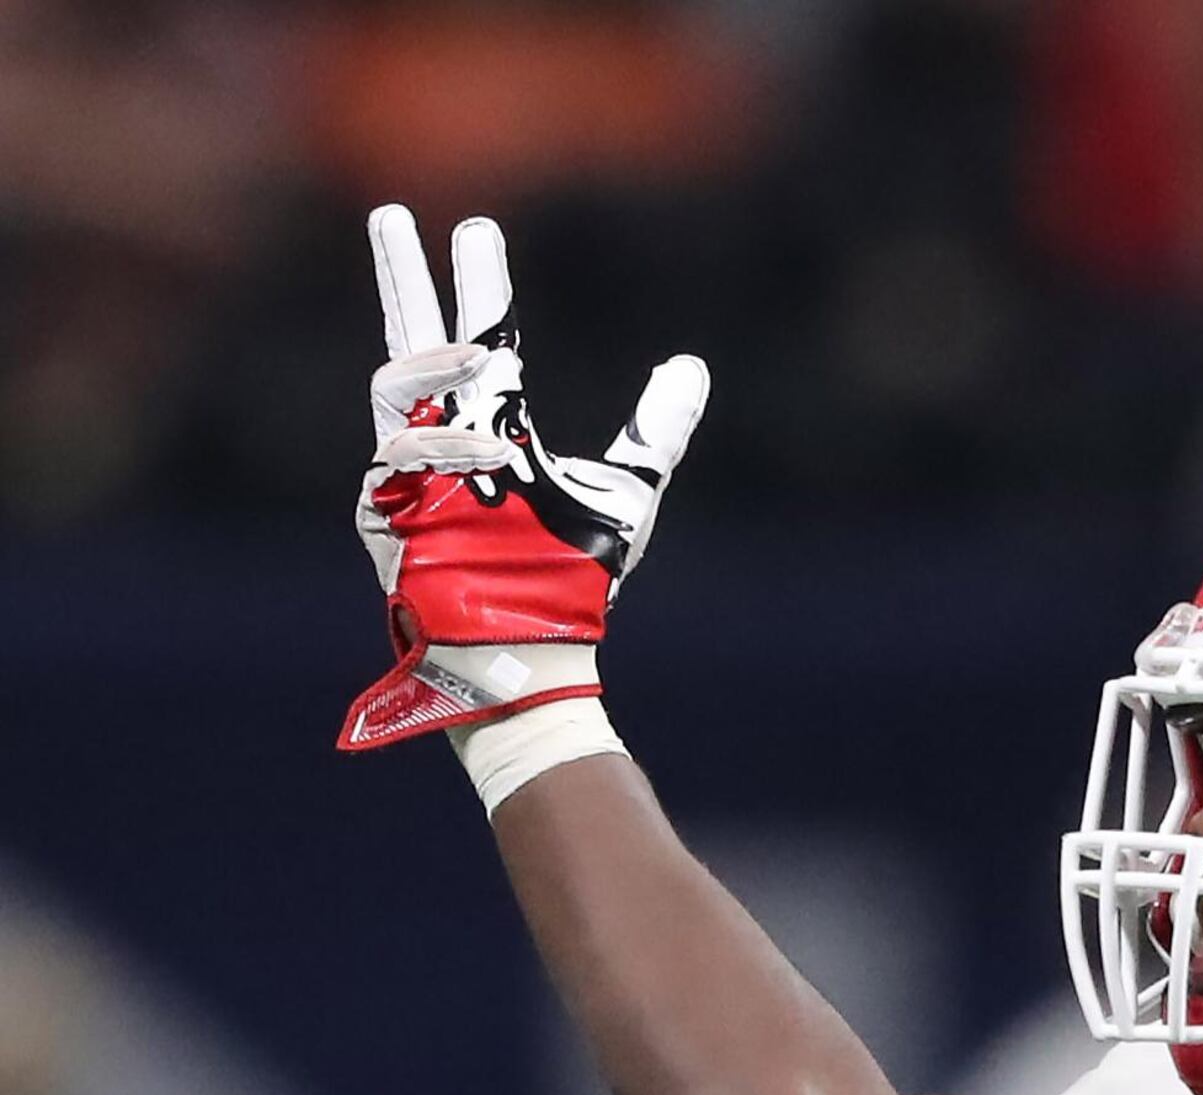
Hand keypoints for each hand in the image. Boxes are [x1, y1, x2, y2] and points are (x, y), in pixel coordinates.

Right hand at [341, 204, 708, 751]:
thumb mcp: (629, 491)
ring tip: (475, 356)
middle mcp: (441, 440)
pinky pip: (393, 468)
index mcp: (489, 425)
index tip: (473, 229)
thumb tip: (690, 363)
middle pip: (409, 342)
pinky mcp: (388, 520)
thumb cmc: (573, 575)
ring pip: (392, 396)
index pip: (478, 337)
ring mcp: (407, 478)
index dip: (474, 283)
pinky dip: (434, 454)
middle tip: (395, 215)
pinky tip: (478, 453)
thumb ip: (658, 429)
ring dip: (429, 370)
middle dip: (401, 277)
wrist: (541, 648)